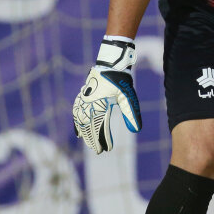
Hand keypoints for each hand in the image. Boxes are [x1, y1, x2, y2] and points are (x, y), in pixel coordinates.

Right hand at [73, 37, 141, 153]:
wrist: (111, 62)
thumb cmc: (120, 79)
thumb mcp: (128, 97)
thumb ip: (131, 113)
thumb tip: (136, 130)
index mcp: (99, 104)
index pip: (99, 126)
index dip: (102, 139)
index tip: (107, 149)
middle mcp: (89, 103)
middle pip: (89, 126)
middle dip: (93, 139)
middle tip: (98, 151)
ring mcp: (84, 99)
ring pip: (81, 120)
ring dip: (85, 133)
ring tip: (89, 143)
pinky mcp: (84, 96)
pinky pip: (77, 112)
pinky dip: (77, 123)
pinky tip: (78, 132)